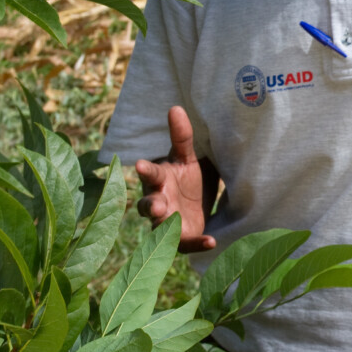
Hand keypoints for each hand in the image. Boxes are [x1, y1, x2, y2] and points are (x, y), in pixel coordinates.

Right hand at [134, 106, 214, 251]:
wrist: (197, 205)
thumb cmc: (187, 177)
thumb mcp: (188, 158)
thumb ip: (182, 137)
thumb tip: (176, 108)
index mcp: (160, 179)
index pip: (150, 173)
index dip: (145, 170)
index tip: (139, 163)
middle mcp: (158, 200)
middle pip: (148, 204)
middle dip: (150, 204)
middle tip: (156, 204)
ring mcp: (166, 221)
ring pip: (159, 226)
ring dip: (165, 226)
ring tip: (173, 224)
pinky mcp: (179, 238)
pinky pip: (185, 243)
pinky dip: (197, 243)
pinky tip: (212, 241)